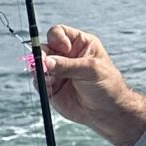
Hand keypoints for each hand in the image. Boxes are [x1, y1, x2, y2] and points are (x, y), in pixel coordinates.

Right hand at [40, 25, 145, 145]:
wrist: (106, 112)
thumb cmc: (106, 86)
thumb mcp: (89, 70)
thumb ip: (66, 65)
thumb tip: (44, 61)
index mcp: (79, 44)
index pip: (59, 33)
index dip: (56, 38)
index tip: (63, 49)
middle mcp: (66, 56)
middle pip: (45, 48)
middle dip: (41, 55)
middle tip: (43, 64)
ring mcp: (58, 71)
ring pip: (39, 65)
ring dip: (40, 70)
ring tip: (50, 79)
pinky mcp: (52, 87)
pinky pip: (39, 81)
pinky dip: (41, 83)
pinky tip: (51, 87)